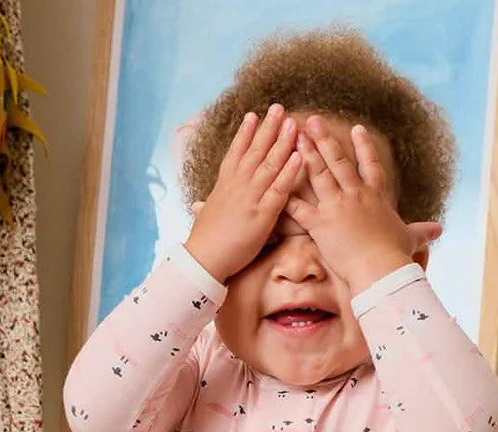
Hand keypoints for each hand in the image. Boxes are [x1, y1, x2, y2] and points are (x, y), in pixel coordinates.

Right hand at [184, 105, 300, 283]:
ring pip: (269, 164)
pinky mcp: (262, 214)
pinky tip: (298, 156)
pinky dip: (289, 172)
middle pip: (255, 150)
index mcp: (224, 184)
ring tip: (292, 124)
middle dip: (268, 128)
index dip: (245, 133)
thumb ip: (206, 206)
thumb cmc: (204, 241)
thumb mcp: (205, 216)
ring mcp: (251, 197)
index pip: (236, 152)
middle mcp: (238, 185)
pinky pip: (279, 189)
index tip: (253, 115)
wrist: (204, 258)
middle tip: (279, 108)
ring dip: (282, 142)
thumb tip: (199, 205)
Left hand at [286, 118, 440, 295]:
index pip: (370, 166)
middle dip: (325, 139)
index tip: (356, 128)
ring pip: (319, 175)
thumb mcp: (410, 240)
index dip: (363, 147)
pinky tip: (275, 184)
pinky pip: (299, 209)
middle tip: (313, 121)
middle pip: (338, 161)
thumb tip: (439, 231)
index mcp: (376, 198)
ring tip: (294, 137)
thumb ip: (421, 232)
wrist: (381, 269)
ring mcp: (337, 208)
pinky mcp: (321, 225)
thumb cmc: (395, 256)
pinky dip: (286, 198)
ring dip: (305, 154)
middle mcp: (356, 196)